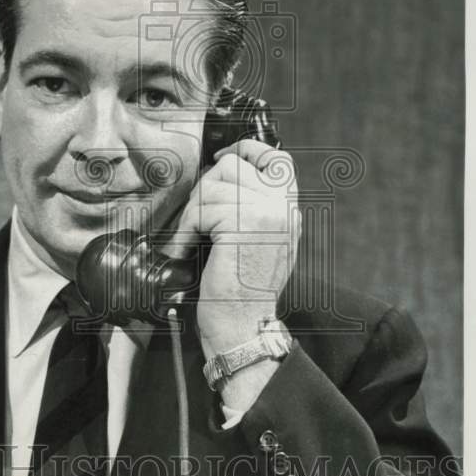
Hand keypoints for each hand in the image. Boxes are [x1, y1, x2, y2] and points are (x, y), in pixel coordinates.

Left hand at [166, 139, 300, 359]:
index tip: (221, 159)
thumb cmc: (240, 289)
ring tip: (190, 239)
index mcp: (289, 211)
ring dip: (192, 212)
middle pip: (233, 166)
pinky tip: (186, 249)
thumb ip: (253, 207)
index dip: (247, 150)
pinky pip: (202, 208)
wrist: (242, 326)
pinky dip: (186, 229)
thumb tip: (224, 172)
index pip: (277, 159)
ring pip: (212, 185)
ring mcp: (267, 213)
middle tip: (195, 222)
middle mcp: (284, 208)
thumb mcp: (258, 242)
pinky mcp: (243, 223)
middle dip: (204, 189)